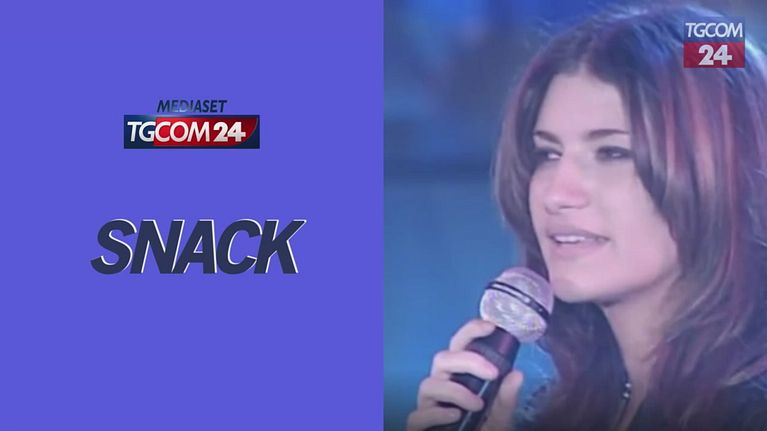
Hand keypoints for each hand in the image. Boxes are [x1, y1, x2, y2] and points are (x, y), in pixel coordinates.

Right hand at [406, 319, 524, 430]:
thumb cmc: (482, 429)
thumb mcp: (500, 415)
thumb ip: (506, 398)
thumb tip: (517, 375)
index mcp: (457, 375)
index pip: (459, 345)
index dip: (470, 331)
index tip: (491, 326)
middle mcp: (440, 384)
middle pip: (442, 359)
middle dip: (466, 360)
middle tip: (492, 372)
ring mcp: (427, 404)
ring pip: (429, 384)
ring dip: (455, 391)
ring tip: (478, 404)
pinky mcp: (419, 424)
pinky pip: (418, 415)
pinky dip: (437, 414)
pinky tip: (455, 416)